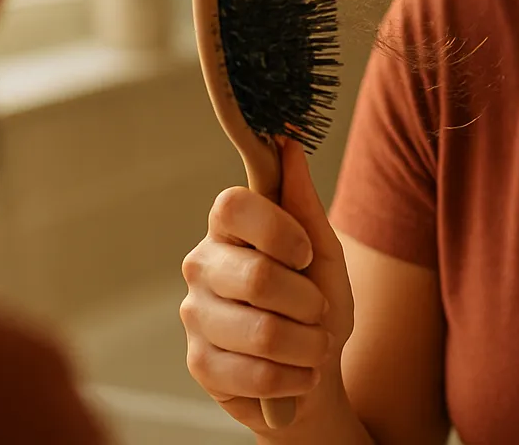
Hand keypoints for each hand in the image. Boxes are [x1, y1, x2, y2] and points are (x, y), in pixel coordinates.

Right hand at [181, 140, 356, 433]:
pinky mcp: (199, 364)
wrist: (312, 368)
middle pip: (256, 277)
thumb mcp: (323, 252)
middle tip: (319, 310)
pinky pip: (257, 373)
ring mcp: (196, 316)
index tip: (305, 253)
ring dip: (309, 344)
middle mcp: (202, 266)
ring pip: (263, 331)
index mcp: (228, 229)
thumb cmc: (316, 302)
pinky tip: (299, 372)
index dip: (277, 230)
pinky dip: (295, 376)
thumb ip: (303, 203)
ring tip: (315, 345)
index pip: (231, 205)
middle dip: (308, 301)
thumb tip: (288, 143)